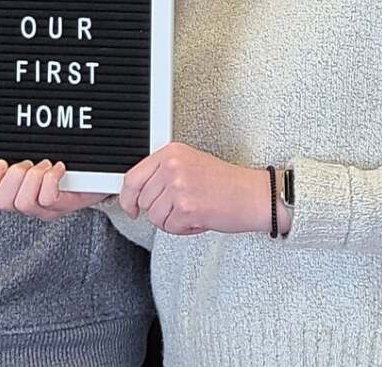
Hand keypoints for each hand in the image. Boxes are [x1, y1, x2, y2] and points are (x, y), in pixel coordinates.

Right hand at [0, 159, 105, 219]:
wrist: (97, 174)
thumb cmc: (65, 165)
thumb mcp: (36, 158)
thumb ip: (17, 156)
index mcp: (15, 194)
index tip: (0, 163)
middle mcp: (28, 206)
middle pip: (3, 201)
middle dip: (13, 176)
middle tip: (28, 163)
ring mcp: (45, 210)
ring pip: (24, 202)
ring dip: (33, 177)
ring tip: (45, 165)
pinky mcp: (63, 206)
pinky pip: (48, 198)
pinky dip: (51, 178)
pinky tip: (59, 169)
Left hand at [117, 143, 269, 235]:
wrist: (253, 195)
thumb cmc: (226, 183)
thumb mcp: (190, 164)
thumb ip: (162, 173)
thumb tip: (136, 192)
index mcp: (171, 152)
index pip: (133, 177)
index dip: (127, 197)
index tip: (130, 207)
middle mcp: (173, 167)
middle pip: (144, 201)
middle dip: (160, 210)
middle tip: (183, 206)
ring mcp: (179, 187)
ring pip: (156, 217)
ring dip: (173, 221)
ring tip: (193, 210)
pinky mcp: (187, 208)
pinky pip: (170, 228)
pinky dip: (183, 229)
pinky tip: (199, 218)